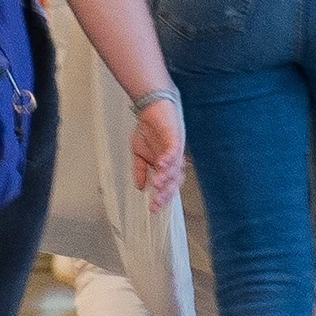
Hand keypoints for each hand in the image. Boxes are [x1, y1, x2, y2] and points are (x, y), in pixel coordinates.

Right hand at [129, 97, 185, 211]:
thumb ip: (140, 170)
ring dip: (166, 177)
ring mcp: (176, 148)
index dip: (162, 197)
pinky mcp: (175, 135)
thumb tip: (140, 187)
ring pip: (176, 167)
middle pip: (175, 180)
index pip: (169, 185)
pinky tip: (160, 164)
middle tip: (156, 201)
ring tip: (156, 184)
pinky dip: (168, 158)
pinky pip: (175, 149)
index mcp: (167, 165)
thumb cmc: (148, 128)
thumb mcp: (139, 153)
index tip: (152, 208)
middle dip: (166, 192)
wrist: (150, 107)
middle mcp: (175, 159)